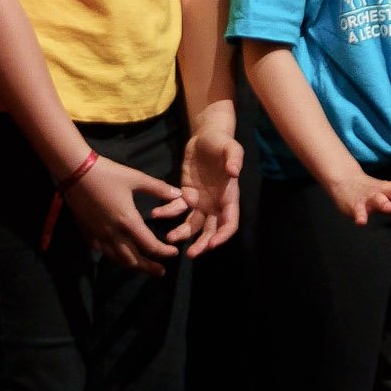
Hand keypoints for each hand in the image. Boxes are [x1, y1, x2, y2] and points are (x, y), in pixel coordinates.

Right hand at [61, 156, 184, 275]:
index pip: (150, 246)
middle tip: (161, 271)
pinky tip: (116, 253)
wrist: (76, 171)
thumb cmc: (108, 173)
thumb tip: (179, 193)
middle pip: (134, 260)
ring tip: (141, 266)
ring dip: (132, 265)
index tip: (173, 253)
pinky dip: (112, 255)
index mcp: (128, 221)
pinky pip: (101, 251)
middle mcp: (114, 234)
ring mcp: (98, 235)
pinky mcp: (87, 233)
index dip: (164, 252)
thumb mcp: (136, 177)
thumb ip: (158, 188)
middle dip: (149, 268)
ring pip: (117, 259)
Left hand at [164, 121, 243, 256]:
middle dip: (202, 244)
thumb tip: (233, 172)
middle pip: (211, 230)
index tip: (212, 244)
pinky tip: (156, 213)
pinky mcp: (186, 194)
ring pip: (192, 224)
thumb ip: (234, 159)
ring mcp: (200, 202)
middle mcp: (215, 205)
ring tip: (169, 238)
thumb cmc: (221, 142)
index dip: (222, 236)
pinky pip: (176, 208)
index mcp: (229, 198)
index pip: (230, 223)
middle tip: (191, 254)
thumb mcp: (231, 147)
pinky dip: (167, 212)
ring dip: (182, 233)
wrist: (205, 136)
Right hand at [326, 167, 390, 225]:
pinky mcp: (356, 206)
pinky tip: (361, 222)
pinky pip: (358, 212)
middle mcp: (384, 193)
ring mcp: (370, 199)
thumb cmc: (376, 192)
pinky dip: (360, 216)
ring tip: (389, 208)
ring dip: (383, 204)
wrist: (346, 181)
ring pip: (378, 200)